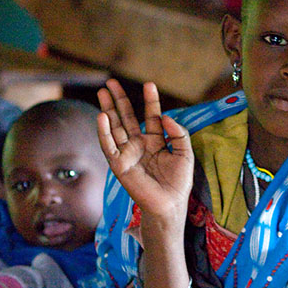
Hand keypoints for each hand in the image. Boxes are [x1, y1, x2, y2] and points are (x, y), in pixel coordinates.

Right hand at [97, 79, 192, 227]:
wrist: (170, 205)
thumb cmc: (178, 183)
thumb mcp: (185, 154)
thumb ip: (178, 134)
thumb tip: (166, 117)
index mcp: (155, 141)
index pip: (150, 116)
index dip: (150, 101)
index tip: (149, 84)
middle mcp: (139, 145)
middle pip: (126, 117)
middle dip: (119, 100)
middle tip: (111, 82)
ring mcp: (127, 154)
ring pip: (115, 127)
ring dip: (108, 109)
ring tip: (103, 92)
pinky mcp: (119, 165)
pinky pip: (109, 146)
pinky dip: (104, 132)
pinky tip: (102, 116)